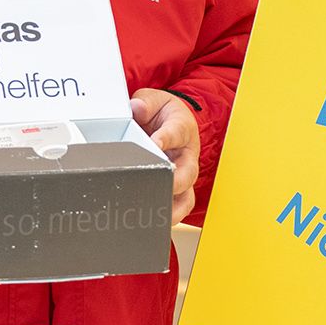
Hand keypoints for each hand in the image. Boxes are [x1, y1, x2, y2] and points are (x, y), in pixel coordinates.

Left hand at [131, 89, 200, 227]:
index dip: (166, 139)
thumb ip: (145, 102)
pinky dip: (168, 218)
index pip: (177, 133)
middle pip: (188, 172)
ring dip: (173, 208)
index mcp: (182, 128)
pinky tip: (152, 224)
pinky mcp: (177, 191)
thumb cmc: (163, 114)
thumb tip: (137, 109)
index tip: (156, 143)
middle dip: (174, 181)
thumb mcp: (153, 100)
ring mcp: (184, 175)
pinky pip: (178, 209)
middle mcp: (187, 155)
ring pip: (186, 197)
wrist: (169, 123)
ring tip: (157, 216)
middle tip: (160, 184)